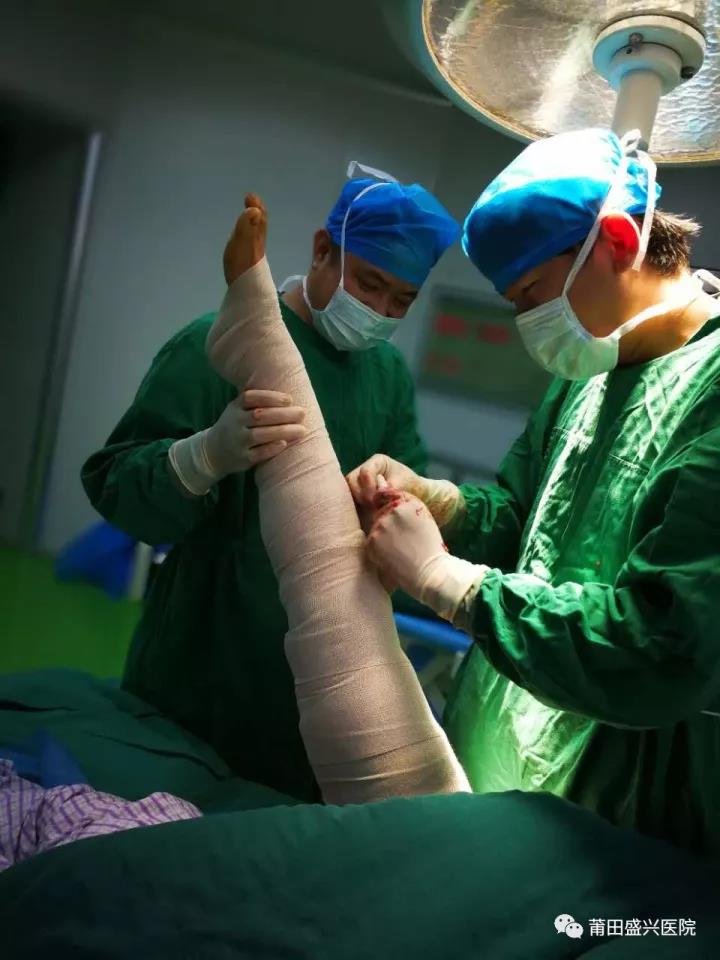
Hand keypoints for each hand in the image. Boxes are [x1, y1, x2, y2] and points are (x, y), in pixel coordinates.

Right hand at [169, 389, 306, 495]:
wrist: (213, 451)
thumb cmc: (235, 426)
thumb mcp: (238, 410)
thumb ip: (257, 403)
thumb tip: (290, 397)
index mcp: (235, 407)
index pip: (251, 397)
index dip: (270, 397)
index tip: (289, 399)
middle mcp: (234, 422)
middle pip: (259, 416)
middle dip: (283, 414)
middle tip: (302, 413)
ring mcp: (237, 441)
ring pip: (260, 435)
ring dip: (283, 431)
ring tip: (302, 430)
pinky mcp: (242, 459)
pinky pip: (258, 454)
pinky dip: (271, 448)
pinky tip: (285, 444)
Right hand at [347, 454, 462, 528]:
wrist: (416, 497)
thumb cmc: (412, 486)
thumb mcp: (405, 483)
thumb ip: (392, 486)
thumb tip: (378, 493)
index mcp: (377, 462)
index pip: (365, 472)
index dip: (369, 487)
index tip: (377, 500)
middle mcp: (365, 470)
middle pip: (351, 480)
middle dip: (361, 495)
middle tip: (372, 507)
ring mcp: (359, 483)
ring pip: (348, 491)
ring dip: (357, 502)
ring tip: (370, 511)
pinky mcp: (358, 496)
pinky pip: (350, 501)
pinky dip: (355, 508)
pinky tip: (364, 515)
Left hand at [366, 489, 446, 597]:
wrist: (431, 572)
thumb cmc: (430, 546)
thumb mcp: (422, 516)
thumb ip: (402, 499)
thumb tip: (379, 479)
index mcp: (407, 501)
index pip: (387, 495)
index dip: (392, 511)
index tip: (400, 524)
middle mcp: (392, 509)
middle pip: (380, 512)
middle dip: (387, 525)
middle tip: (403, 541)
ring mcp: (380, 525)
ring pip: (375, 527)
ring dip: (382, 537)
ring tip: (400, 550)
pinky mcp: (372, 541)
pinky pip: (371, 542)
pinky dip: (378, 549)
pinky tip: (393, 556)